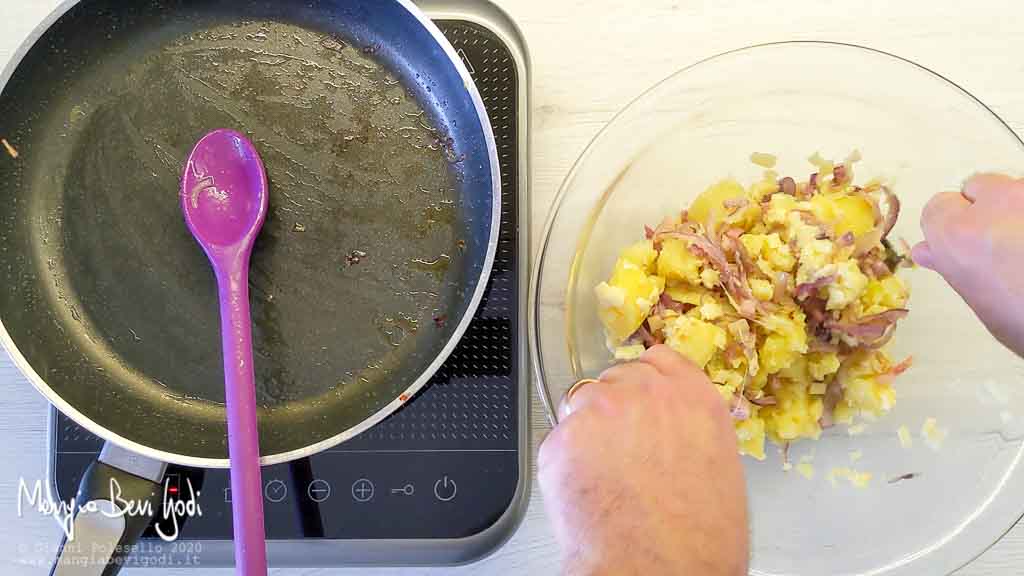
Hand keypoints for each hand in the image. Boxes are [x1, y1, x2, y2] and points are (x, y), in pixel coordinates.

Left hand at [538, 345, 748, 575]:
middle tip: (621, 453)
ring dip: (587, 433)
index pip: (659, 359)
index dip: (646, 383)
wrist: (658, 568)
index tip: (641, 402)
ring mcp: (597, 410)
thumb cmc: (700, 537)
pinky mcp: (560, 438)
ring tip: (603, 478)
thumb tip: (674, 433)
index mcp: (691, 395)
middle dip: (614, 411)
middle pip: (616, 381)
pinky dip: (565, 465)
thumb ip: (691, 430)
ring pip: (581, 406)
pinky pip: (558, 443)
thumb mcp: (719, 466)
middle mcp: (642, 391)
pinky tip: (585, 494)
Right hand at [912, 173, 1023, 356]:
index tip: (959, 246)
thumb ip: (956, 268)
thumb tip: (933, 252)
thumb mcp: (983, 303)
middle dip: (987, 212)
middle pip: (978, 188)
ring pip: (1018, 191)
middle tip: (1004, 247)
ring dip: (1021, 213)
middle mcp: (996, 202)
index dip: (949, 228)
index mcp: (959, 233)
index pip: (937, 208)